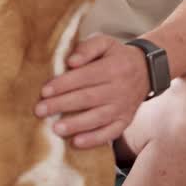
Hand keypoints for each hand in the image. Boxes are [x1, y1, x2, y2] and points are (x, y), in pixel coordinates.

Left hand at [36, 33, 149, 148]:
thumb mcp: (105, 43)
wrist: (146, 70)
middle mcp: (120, 88)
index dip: (64, 84)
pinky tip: (77, 142)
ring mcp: (123, 107)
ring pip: (98, 117)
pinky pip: (111, 132)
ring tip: (55, 129)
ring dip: (76, 124)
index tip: (44, 91)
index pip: (85, 76)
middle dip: (62, 105)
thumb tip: (70, 62)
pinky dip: (95, 139)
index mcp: (113, 67)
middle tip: (40, 110)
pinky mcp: (125, 120)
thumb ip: (87, 48)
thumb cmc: (116, 56)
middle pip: (88, 98)